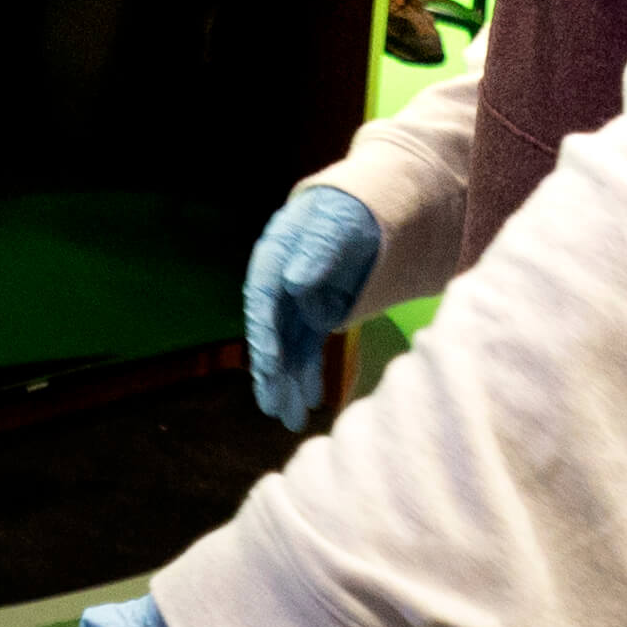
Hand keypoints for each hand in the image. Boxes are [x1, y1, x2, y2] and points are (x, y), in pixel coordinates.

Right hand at [242, 183, 383, 428]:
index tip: (267, 364)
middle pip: (271, 330)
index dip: (264, 332)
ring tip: (289, 418)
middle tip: (272, 405)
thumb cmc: (347, 209)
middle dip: (272, 371)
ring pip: (289, 347)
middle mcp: (279, 283)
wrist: (363, 209)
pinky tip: (311, 400)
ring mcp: (297, 301)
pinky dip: (309, 373)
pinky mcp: (316, 313)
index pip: (263, 298)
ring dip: (288, 382)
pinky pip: (308, 348)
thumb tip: (293, 282)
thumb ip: (317, 250)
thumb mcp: (336, 223)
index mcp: (274, 255)